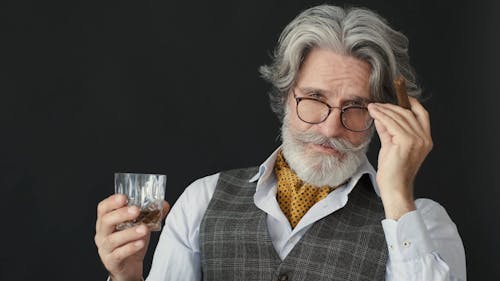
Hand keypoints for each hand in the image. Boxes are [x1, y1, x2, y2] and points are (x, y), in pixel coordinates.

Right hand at [94, 194, 169, 280]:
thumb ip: (150, 214)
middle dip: (121, 214)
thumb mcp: (139, 225)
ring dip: (129, 232)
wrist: (129, 267)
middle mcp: (102, 234)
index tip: (124, 197)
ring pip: (113, 239)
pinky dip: (130, 248)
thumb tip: (164, 204)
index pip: (103, 208)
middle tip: (136, 210)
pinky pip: (118, 254)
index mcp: (106, 222)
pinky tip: (141, 243)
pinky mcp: (111, 261)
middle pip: (106, 221)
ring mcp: (105, 249)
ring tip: (144, 229)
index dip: (111, 201)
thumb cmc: (131, 242)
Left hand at [367, 97, 432, 219]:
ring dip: (383, 109)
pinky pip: (391, 123)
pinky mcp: (406, 142)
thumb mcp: (391, 145)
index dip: (411, 103)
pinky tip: (373, 113)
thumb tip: (381, 116)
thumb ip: (388, 130)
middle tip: (377, 104)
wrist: (394, 187)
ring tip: (372, 107)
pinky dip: (381, 116)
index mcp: (425, 139)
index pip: (421, 114)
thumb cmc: (393, 171)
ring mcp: (417, 140)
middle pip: (408, 113)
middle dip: (391, 106)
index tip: (398, 97)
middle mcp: (424, 138)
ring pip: (399, 116)